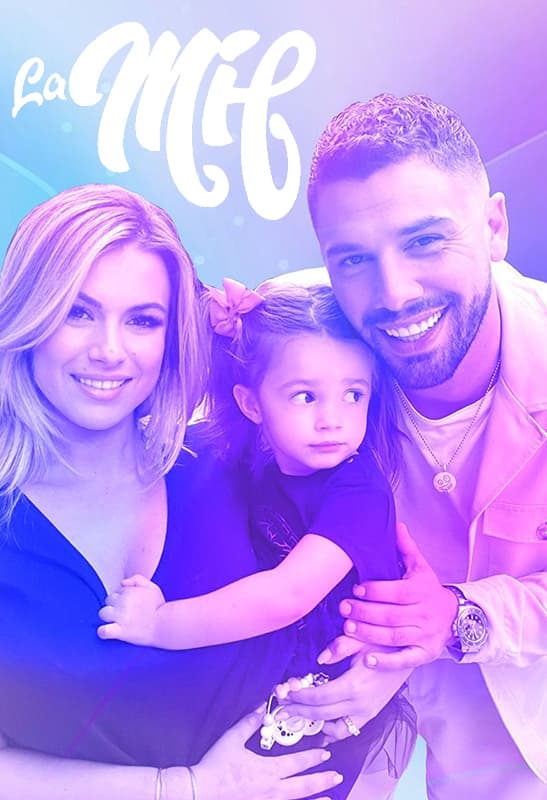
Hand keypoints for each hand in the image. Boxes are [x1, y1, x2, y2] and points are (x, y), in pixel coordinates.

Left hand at [97, 574, 164, 644]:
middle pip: (108, 601)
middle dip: (115, 605)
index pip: (117, 592)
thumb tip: (122, 583)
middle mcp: (123, 602)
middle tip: (125, 614)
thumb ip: (137, 579)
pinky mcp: (120, 631)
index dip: (123, 598)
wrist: (165, 625)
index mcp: (129, 592)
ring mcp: (120, 617)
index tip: (131, 605)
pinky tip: (107, 632)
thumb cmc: (160, 608)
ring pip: (103, 613)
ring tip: (117, 622)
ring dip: (108, 617)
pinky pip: (103, 631)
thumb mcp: (153, 588)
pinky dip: (103, 632)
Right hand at [190, 706, 342, 799]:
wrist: (202, 790)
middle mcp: (273, 789)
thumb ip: (250, 722)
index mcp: (268, 770)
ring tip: (331, 798)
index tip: (326, 752)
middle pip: (304, 786)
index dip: (313, 757)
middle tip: (337, 775)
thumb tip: (263, 706)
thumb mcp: (233, 738)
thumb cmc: (217, 764)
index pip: (297, 763)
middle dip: (322, 780)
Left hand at [277, 655, 410, 734]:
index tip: (284, 691)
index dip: (298, 696)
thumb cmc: (385, 644)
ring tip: (297, 716)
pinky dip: (332, 730)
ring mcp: (367, 713)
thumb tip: (321, 659)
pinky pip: (348, 730)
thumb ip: (338, 647)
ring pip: (334, 729)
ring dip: (314, 724)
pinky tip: (320, 724)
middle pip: (321, 715)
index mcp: (354, 686)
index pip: (317, 698)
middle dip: (298, 711)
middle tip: (281, 707)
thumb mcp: (361, 638)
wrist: (408, 655)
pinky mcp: (371, 714)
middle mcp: (360, 705)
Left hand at [338, 522, 457, 668]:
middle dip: (364, 612)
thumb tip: (396, 524)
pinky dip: (386, 662)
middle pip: (391, 615)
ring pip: (393, 636)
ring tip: (347, 628)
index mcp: (422, 591)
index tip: (356, 588)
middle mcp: (424, 614)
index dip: (375, 590)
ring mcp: (425, 636)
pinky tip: (367, 659)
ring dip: (368, 634)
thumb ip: (406, 548)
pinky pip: (404, 660)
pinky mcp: (424, 654)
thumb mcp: (421, 567)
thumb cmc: (430, 590)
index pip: (396, 592)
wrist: (456, 616)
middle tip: (344, 608)